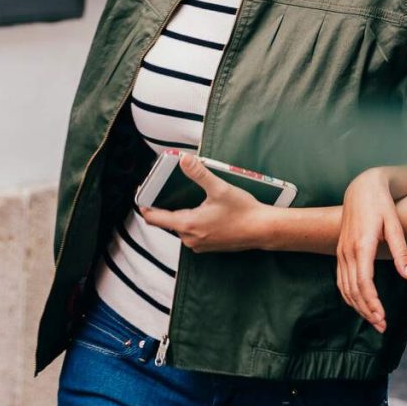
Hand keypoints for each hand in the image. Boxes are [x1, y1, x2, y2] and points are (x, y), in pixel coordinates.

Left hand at [138, 154, 274, 253]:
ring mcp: (199, 244)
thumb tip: (183, 159)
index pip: (154, 218)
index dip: (145, 205)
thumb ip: (199, 174)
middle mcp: (189, 238)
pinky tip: (207, 211)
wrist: (262, 230)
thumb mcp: (220, 188)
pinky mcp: (208, 246)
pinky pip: (193, 233)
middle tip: (171, 189)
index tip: (143, 194)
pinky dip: (194, 222)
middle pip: (168, 221)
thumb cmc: (242, 211)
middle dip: (168, 206)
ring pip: (181, 227)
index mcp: (187, 224)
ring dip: (183, 214)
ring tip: (193, 199)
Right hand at [336, 168, 406, 332]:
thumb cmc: (381, 205)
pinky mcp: (341, 253)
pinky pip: (342, 281)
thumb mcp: (395, 225)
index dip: (372, 303)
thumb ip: (401, 252)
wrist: (361, 189)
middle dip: (367, 311)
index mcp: (362, 245)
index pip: (364, 282)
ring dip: (358, 307)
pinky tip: (360, 305)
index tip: (383, 318)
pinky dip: (350, 297)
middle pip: (353, 290)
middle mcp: (348, 252)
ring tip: (374, 320)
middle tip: (382, 327)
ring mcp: (341, 253)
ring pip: (345, 288)